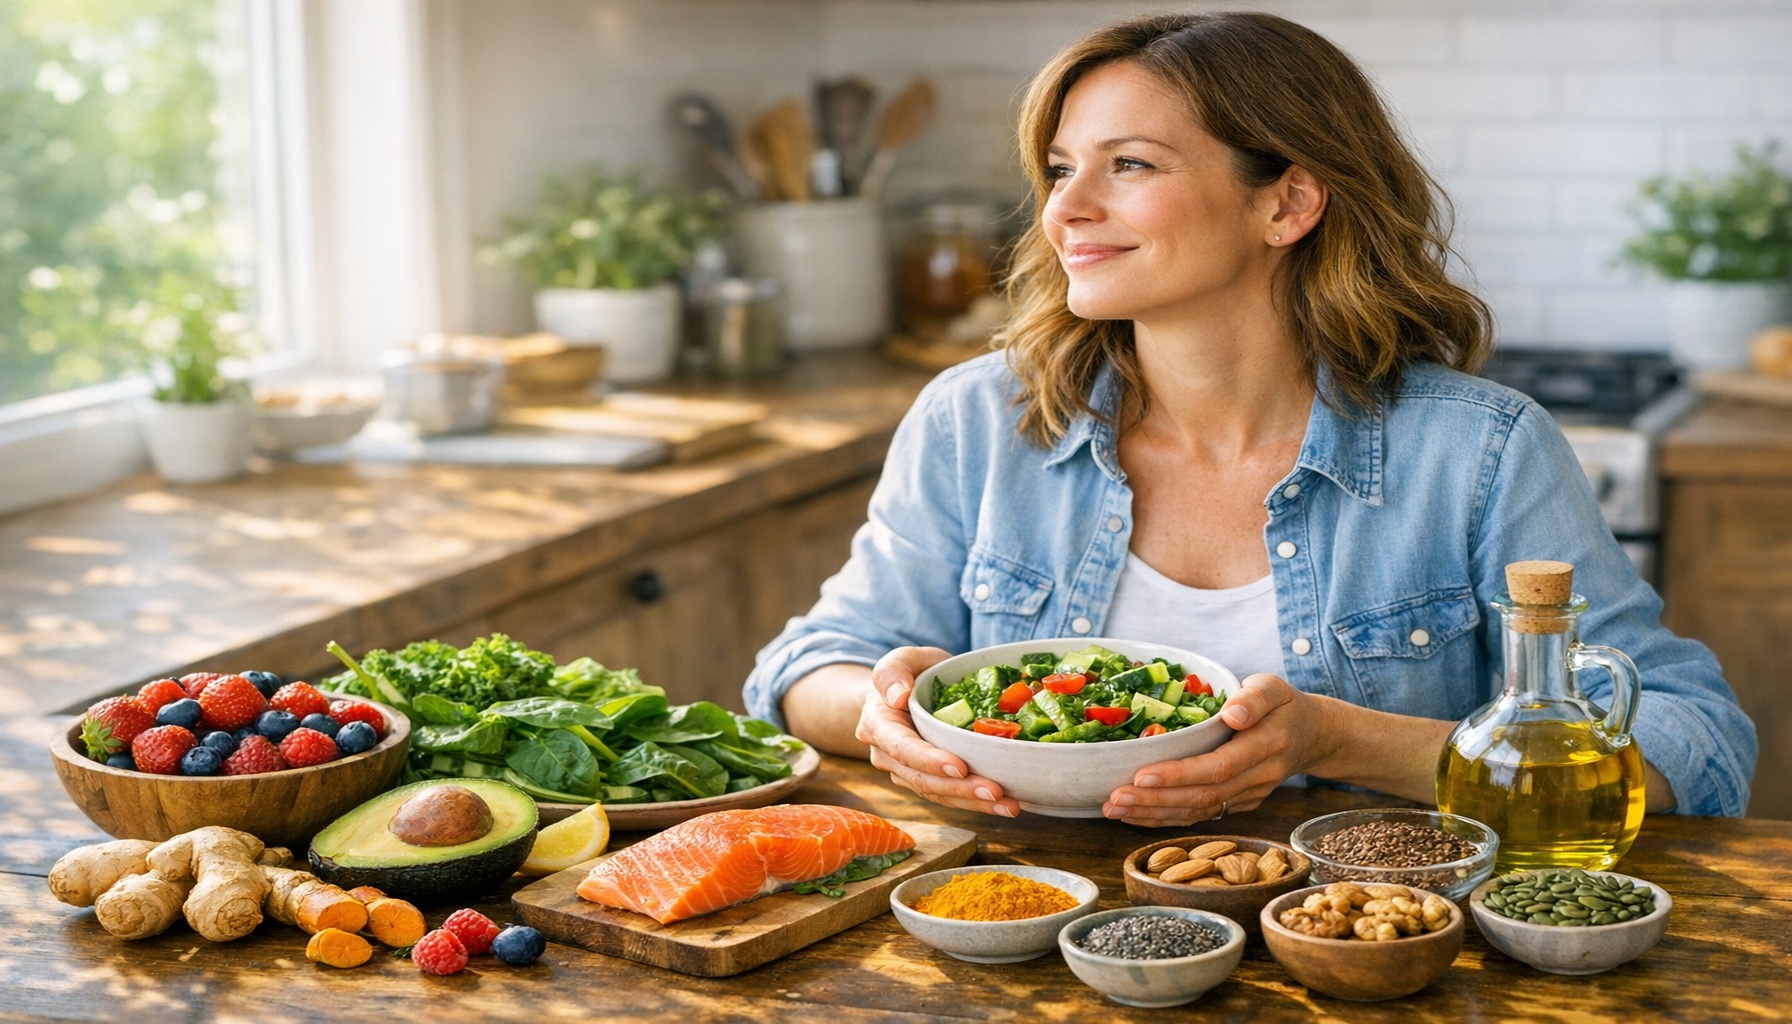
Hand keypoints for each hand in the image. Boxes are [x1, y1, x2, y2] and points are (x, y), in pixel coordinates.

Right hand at [855, 646, 1019, 817]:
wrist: (907, 691)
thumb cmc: (910, 672)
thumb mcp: (903, 659)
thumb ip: (893, 670)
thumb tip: (898, 696)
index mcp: (878, 725)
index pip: (902, 748)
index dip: (930, 760)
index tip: (960, 766)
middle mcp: (886, 755)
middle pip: (922, 778)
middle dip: (960, 788)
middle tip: (995, 791)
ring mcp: (905, 771)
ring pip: (937, 793)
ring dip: (973, 801)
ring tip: (1008, 804)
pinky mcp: (925, 781)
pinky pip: (948, 796)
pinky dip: (975, 802)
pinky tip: (1003, 804)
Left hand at [1102, 673, 1330, 826]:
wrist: (1312, 736)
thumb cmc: (1284, 705)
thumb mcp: (1274, 687)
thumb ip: (1255, 698)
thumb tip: (1233, 714)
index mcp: (1266, 745)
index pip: (1219, 766)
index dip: (1180, 775)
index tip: (1141, 776)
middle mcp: (1258, 776)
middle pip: (1204, 796)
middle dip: (1155, 801)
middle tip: (1113, 800)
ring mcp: (1250, 795)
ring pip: (1200, 811)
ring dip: (1154, 814)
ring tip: (1113, 810)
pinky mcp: (1240, 804)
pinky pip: (1202, 815)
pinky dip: (1167, 818)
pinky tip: (1136, 816)